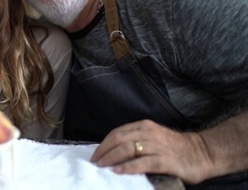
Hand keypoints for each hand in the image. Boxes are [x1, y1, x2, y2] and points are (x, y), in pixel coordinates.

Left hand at [91, 119, 212, 183]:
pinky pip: (143, 163)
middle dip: (104, 152)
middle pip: (119, 140)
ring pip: (128, 149)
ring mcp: (158, 147)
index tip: (95, 155)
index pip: (117, 133)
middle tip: (95, 163)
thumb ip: (135, 140)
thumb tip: (112, 152)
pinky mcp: (166, 161)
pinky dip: (129, 167)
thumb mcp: (152, 137)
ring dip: (112, 159)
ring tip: (103, 167)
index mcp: (144, 126)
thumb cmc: (174, 147)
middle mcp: (149, 133)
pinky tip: (119, 172)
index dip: (103, 144)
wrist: (203, 153)